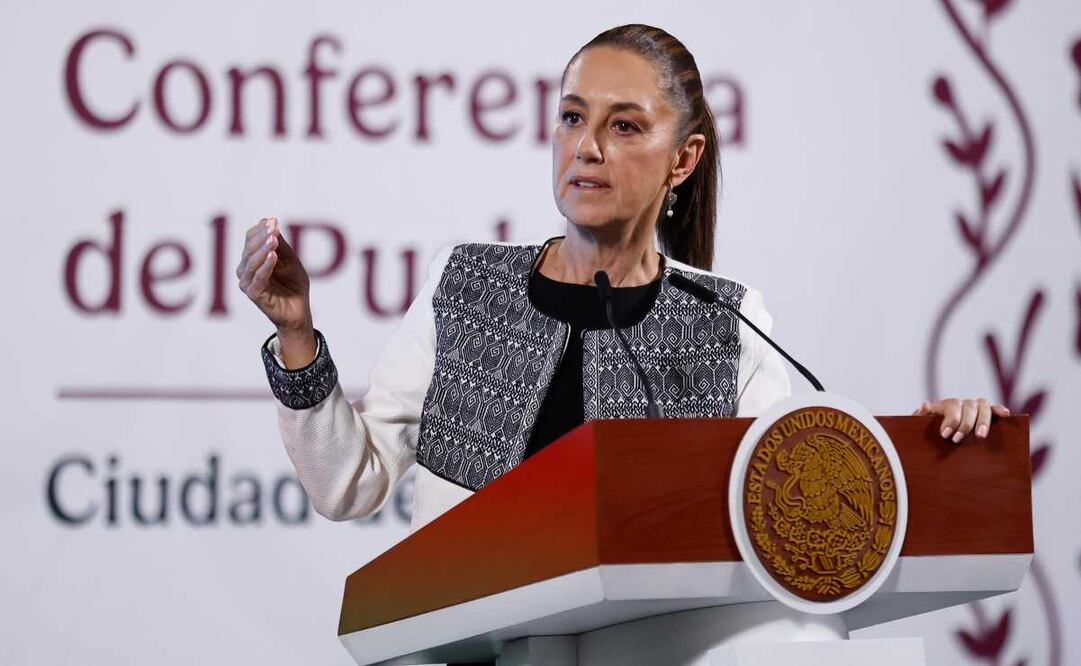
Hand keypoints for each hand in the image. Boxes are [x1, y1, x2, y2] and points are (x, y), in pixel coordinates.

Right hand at [237, 217, 315, 366]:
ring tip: (273, 240)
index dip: (260, 229)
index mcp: (252, 258)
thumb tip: (269, 220)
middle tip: (273, 228)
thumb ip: (280, 243)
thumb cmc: (293, 284)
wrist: (299, 309)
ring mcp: (247, 282)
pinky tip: (273, 256)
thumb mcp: (290, 259)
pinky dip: (265, 266)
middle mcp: (245, 269)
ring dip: (262, 249)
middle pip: (249, 248)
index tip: (273, 221)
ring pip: (251, 262)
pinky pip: (258, 278)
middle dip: (261, 237)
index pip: (251, 239)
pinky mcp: (254, 294)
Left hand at [912, 398, 1010, 442]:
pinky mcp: (987, 415)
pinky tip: (1006, 415)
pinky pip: (994, 409)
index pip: (951, 406)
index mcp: (945, 405)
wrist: (938, 442)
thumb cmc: (929, 434)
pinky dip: (999, 410)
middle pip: (968, 406)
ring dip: (983, 420)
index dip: (951, 419)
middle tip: (958, 440)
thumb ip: (920, 417)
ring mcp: (975, 408)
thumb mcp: (920, 427)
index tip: (945, 435)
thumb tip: (926, 405)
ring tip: (980, 436)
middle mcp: (962, 404)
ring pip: (983, 406)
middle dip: (965, 424)